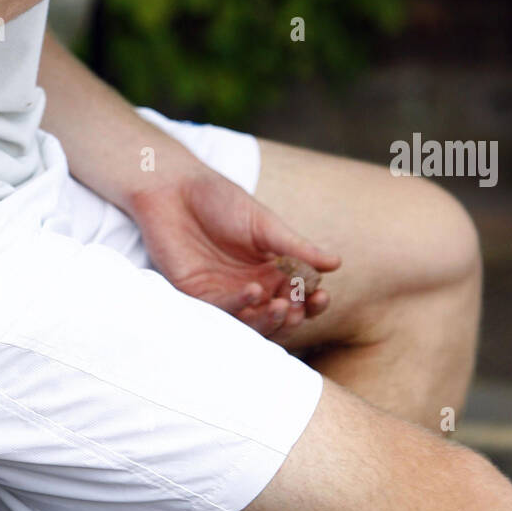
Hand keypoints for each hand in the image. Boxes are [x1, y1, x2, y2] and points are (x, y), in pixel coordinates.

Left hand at [129, 169, 340, 338]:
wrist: (174, 189)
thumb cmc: (220, 200)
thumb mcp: (265, 224)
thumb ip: (296, 247)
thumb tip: (336, 263)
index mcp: (270, 270)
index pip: (297, 295)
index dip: (311, 300)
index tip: (321, 295)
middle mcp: (250, 287)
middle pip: (278, 315)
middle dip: (293, 315)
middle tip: (300, 307)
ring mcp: (224, 293)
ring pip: (252, 320)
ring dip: (270, 318)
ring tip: (282, 306)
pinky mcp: (197, 295)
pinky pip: (222, 310)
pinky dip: (240, 305)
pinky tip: (253, 290)